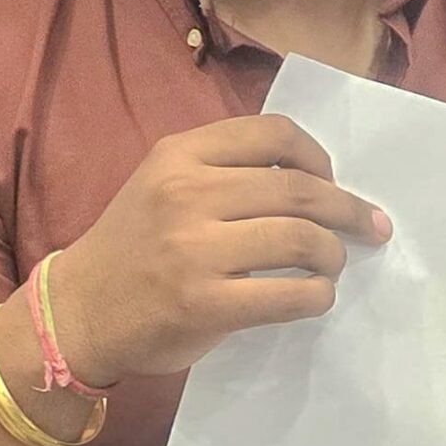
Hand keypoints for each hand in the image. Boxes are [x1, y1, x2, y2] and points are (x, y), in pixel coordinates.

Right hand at [46, 115, 390, 384]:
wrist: (76, 311)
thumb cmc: (134, 246)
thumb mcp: (164, 183)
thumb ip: (225, 170)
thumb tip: (318, 180)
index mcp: (180, 155)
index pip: (275, 134)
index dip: (320, 156)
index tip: (333, 180)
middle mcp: (187, 193)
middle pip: (300, 189)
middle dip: (348, 209)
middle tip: (369, 226)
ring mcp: (194, 249)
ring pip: (302, 239)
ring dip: (334, 254)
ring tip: (332, 264)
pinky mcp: (205, 303)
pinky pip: (291, 294)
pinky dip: (318, 295)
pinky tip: (315, 296)